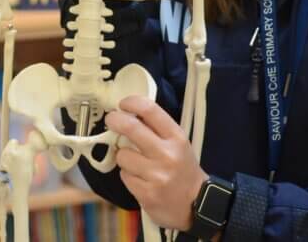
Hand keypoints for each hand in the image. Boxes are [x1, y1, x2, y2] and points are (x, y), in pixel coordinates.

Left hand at [106, 95, 206, 230]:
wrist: (196, 204)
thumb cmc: (183, 169)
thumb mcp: (178, 143)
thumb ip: (157, 129)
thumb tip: (128, 113)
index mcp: (176, 137)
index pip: (150, 110)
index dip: (131, 102)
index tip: (123, 104)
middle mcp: (167, 154)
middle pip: (131, 128)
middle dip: (115, 120)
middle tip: (111, 120)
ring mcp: (156, 175)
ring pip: (123, 155)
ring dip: (123, 157)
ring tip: (135, 163)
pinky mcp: (146, 194)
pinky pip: (124, 176)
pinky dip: (128, 176)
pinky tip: (140, 179)